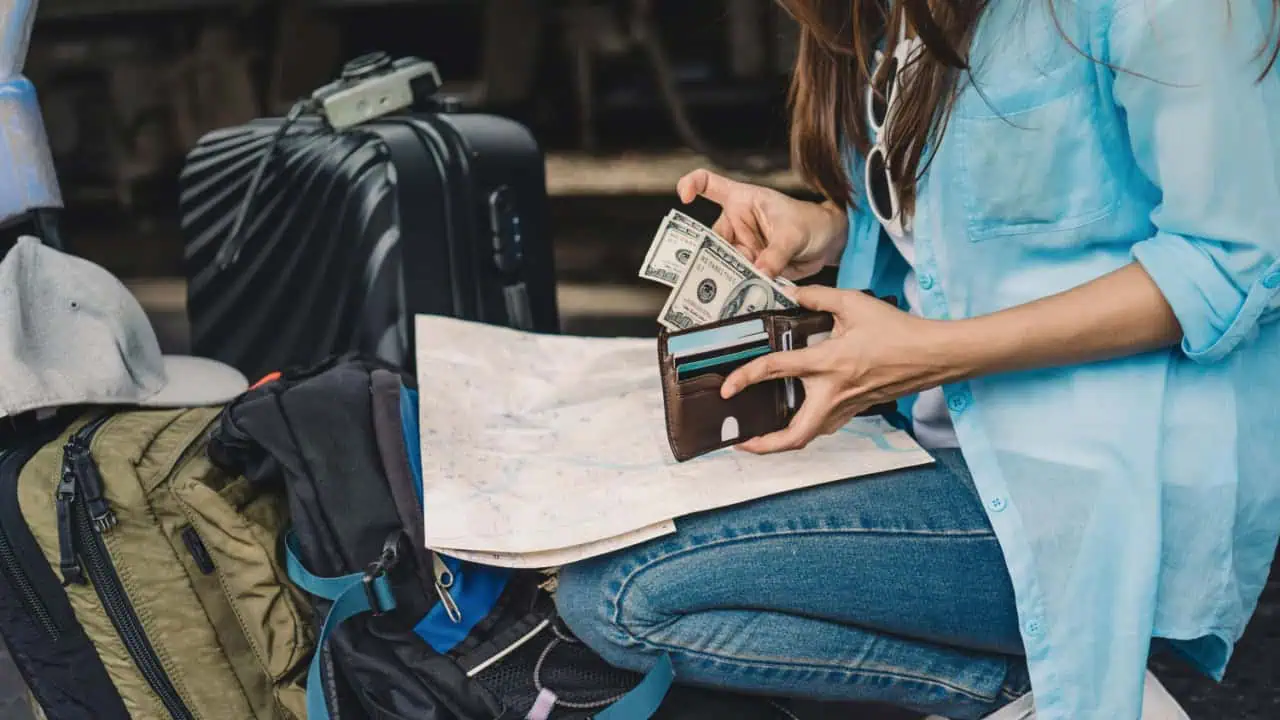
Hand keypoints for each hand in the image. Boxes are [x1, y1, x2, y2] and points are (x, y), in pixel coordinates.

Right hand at [677, 169, 847, 280]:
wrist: (828, 243)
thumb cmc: (811, 223)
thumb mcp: (793, 234)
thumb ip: (776, 254)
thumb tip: (759, 273)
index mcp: (742, 200)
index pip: (709, 183)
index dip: (692, 184)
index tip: (684, 196)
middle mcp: (736, 223)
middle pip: (710, 239)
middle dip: (708, 257)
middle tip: (709, 274)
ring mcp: (741, 246)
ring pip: (722, 263)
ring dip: (725, 277)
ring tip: (728, 292)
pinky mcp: (749, 266)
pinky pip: (737, 277)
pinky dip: (737, 288)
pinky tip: (738, 299)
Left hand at [721, 286, 962, 453]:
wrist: (933, 355)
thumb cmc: (898, 331)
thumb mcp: (854, 304)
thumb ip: (818, 297)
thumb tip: (793, 294)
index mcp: (828, 364)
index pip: (776, 370)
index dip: (746, 378)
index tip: (728, 388)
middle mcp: (833, 393)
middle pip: (794, 436)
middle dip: (764, 446)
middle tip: (742, 442)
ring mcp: (846, 406)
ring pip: (809, 436)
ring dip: (783, 441)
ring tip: (762, 436)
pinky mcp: (856, 409)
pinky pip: (824, 427)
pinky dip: (805, 429)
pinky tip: (796, 417)